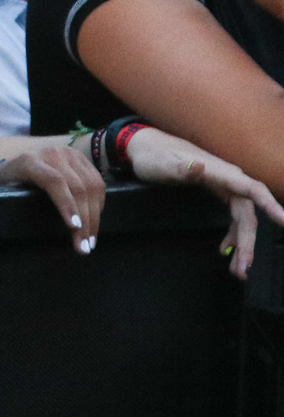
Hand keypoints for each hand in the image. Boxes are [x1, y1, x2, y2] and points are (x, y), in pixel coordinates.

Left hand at [0, 142, 103, 252]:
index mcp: (29, 161)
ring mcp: (68, 154)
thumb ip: (8, 205)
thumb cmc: (0, 187)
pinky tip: (93, 223)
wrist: (7, 169)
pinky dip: (98, 206)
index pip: (53, 181)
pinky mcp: (81, 159)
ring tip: (90, 241)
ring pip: (92, 186)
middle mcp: (51, 153)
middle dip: (85, 220)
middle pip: (78, 187)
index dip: (66, 204)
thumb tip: (22, 233)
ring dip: (95, 217)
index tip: (74, 228)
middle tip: (83, 248)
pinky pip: (98, 183)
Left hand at [126, 127, 283, 278]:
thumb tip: (199, 166)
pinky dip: (232, 235)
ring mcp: (225, 186)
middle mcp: (228, 179)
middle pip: (247, 213)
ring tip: (238, 270)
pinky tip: (226, 250)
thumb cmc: (153, 155)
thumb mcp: (161, 164)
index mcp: (219, 171)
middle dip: (248, 242)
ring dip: (242, 244)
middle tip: (243, 269)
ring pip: (243, 218)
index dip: (269, 205)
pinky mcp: (220, 191)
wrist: (147, 146)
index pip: (251, 188)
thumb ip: (180, 169)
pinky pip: (234, 216)